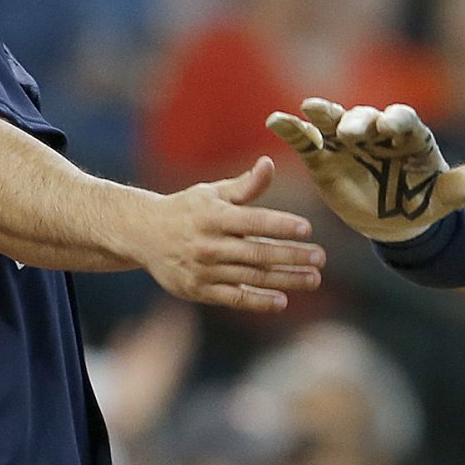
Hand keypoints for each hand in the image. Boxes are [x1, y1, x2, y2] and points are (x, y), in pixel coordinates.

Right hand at [139, 157, 324, 311]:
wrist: (144, 234)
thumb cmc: (187, 209)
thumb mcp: (213, 193)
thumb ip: (245, 185)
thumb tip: (269, 163)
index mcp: (214, 216)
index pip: (253, 222)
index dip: (281, 226)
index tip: (307, 229)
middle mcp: (209, 244)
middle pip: (257, 253)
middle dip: (292, 256)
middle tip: (320, 258)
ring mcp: (204, 270)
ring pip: (251, 277)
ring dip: (285, 280)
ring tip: (313, 278)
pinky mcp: (199, 290)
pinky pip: (234, 298)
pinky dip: (258, 301)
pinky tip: (282, 300)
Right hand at [265, 98, 464, 241]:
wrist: (393, 218)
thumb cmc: (420, 202)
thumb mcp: (440, 201)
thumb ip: (456, 191)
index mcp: (408, 137)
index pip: (404, 120)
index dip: (397, 120)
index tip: (391, 124)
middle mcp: (375, 132)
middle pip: (366, 118)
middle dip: (359, 122)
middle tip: (351, 132)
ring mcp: (347, 141)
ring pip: (334, 122)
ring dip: (323, 115)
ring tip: (310, 108)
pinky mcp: (323, 156)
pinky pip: (306, 140)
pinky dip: (292, 129)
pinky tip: (276, 120)